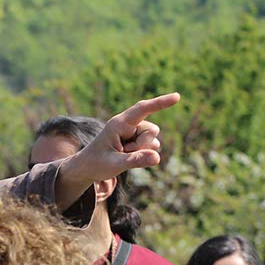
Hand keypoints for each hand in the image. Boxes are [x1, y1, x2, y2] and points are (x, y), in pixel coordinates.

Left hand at [66, 93, 180, 188]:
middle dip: (142, 146)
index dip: (160, 103)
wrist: (87, 168)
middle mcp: (128, 124)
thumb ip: (135, 161)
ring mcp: (135, 131)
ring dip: (141, 151)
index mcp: (119, 124)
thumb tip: (157, 158)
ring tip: (122, 155)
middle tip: (122, 152)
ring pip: (153, 140)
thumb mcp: (114, 164)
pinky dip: (143, 155)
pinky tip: (128, 156)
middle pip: (152, 131)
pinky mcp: (139, 139)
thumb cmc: (96, 164)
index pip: (142, 109)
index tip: (177, 97)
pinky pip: (153, 147)